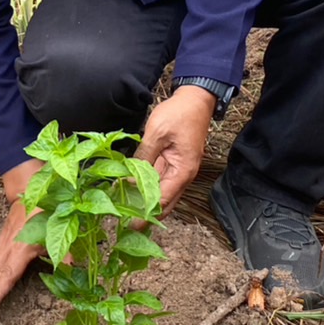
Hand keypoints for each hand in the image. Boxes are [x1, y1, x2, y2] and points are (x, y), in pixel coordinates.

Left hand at [136, 87, 213, 215]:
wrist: (195, 98)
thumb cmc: (179, 114)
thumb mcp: (156, 134)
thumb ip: (143, 157)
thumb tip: (130, 178)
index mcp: (183, 170)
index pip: (163, 200)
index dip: (147, 214)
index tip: (131, 225)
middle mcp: (184, 174)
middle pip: (166, 202)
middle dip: (148, 215)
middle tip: (128, 226)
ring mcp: (180, 168)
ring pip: (163, 192)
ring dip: (147, 202)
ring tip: (127, 212)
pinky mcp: (175, 161)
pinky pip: (161, 179)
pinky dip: (149, 187)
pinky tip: (134, 190)